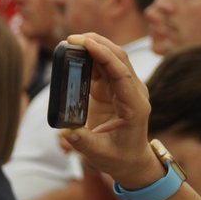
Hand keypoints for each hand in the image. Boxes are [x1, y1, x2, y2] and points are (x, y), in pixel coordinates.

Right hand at [57, 33, 163, 188]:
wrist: (131, 161)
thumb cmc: (119, 158)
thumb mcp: (100, 154)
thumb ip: (83, 142)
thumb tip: (65, 131)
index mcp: (135, 106)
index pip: (121, 73)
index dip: (104, 55)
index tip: (85, 43)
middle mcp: (134, 92)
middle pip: (119, 58)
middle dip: (97, 43)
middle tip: (72, 38)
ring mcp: (125, 88)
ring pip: (112, 58)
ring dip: (93, 46)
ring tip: (71, 42)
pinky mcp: (114, 88)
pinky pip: (103, 66)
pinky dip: (90, 57)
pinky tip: (75, 52)